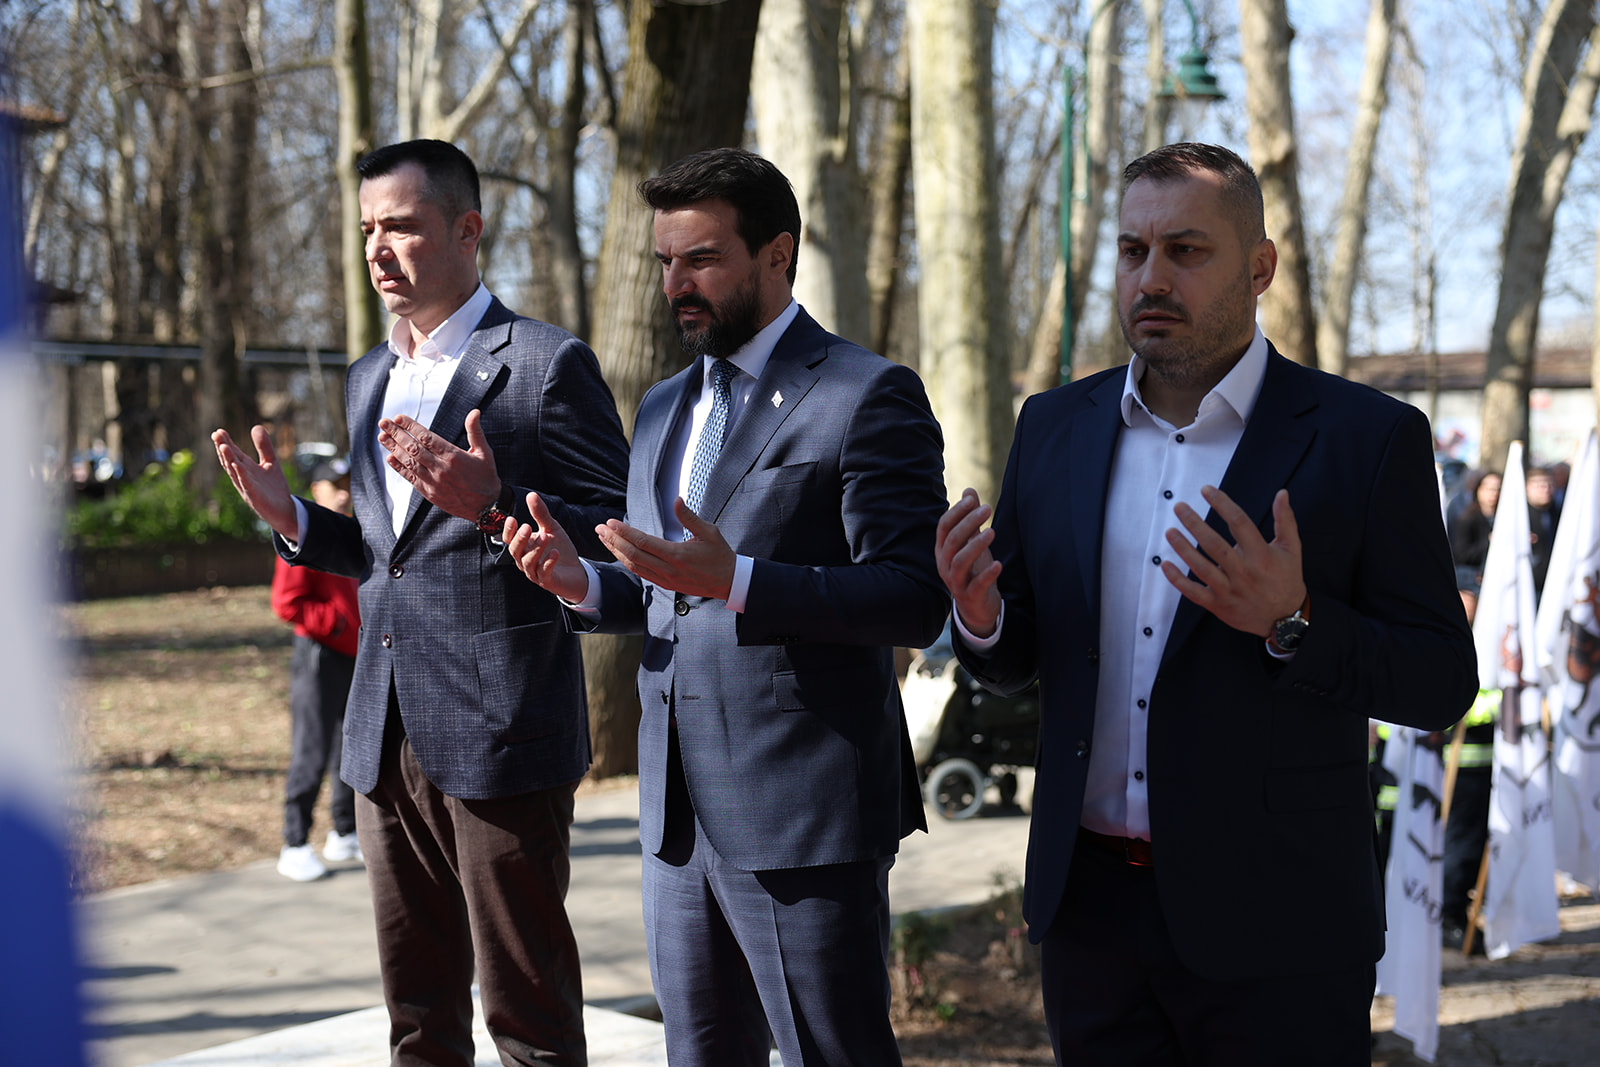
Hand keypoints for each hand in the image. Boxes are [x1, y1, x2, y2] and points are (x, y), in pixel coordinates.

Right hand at [211, 425, 296, 540]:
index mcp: (246, 468)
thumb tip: (256, 426)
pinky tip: (237, 465)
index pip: (233, 453)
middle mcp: (243, 477)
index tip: (219, 430)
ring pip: (235, 472)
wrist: (285, 510)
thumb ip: (264, 446)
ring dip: (228, 459)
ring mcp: (247, 487)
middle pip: (230, 460)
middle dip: (223, 448)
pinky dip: (241, 475)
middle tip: (216, 434)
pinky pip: (246, 484)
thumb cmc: (274, 488)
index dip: (226, 442)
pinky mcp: (255, 497)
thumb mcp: (271, 462)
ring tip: (223, 446)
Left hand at [378, 408, 500, 520]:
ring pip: (409, 462)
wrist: (487, 507)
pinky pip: (410, 478)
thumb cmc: (486, 476)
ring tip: (382, 436)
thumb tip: (475, 411)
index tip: (399, 418)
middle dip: (396, 433)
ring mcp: (434, 482)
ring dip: (393, 448)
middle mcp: (441, 468)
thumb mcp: (484, 452)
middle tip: (383, 422)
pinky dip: (399, 467)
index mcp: (454, 456)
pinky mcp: (430, 493)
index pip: (427, 437)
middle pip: (413, 448)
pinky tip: (390, 457)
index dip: (411, 426)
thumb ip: (475, 431)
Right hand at [505, 492, 588, 600]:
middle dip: (520, 539)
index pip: (509, 540)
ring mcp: (535, 573)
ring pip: (528, 562)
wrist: (576, 572)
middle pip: (515, 551)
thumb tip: (531, 494)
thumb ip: (540, 514)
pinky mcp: (548, 582)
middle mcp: (525, 561)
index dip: (508, 531)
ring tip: (545, 536)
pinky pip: (544, 573)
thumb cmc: (559, 549)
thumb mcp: (551, 528)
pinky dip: (548, 563)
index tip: (512, 518)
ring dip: (535, 549)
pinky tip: (555, 552)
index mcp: (523, 548)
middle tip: (526, 526)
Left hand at [595, 498, 735, 598]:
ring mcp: (665, 579)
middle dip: (613, 540)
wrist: (728, 582)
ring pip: (633, 565)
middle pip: (632, 554)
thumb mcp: (709, 532)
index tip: (610, 522)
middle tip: (599, 528)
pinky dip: (627, 562)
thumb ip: (689, 517)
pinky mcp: (665, 584)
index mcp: (676, 554)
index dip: (624, 532)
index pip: (643, 542)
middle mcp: (667, 569)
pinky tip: (619, 553)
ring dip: (616, 552)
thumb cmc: (720, 555)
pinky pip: (641, 573)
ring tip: (603, 539)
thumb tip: (677, 500)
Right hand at [936, 488, 1002, 637]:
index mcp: (942, 550)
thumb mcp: (970, 542)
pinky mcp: (969, 596)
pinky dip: (986, 575)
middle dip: (968, 523)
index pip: (944, 527)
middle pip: (951, 541)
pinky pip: (975, 585)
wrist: (976, 606)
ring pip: (959, 562)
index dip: (956, 512)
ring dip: (975, 546)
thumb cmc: (973, 569)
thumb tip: (969, 491)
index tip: (972, 499)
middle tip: (986, 509)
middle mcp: (944, 565)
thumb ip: (968, 519)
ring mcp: (955, 582)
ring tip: (992, 531)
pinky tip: (998, 564)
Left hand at [1161, 486, 1304, 637]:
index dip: (1221, 504)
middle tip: (1179, 507)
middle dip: (1195, 524)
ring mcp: (1229, 590)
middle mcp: (1244, 572)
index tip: (1206, 490)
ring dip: (1183, 548)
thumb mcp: (1291, 549)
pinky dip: (1177, 580)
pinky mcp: (1218, 604)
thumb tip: (1282, 493)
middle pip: (1214, 544)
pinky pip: (1193, 592)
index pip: (1239, 523)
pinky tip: (1165, 565)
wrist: (1285, 619)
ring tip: (1170, 531)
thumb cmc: (1286, 579)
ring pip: (1201, 567)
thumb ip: (1285, 520)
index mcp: (1261, 555)